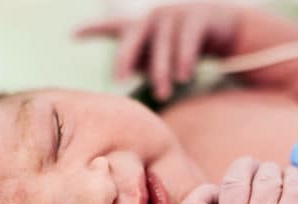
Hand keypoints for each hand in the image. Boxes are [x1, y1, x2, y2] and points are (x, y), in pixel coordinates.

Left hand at [74, 3, 238, 99]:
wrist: (225, 27)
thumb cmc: (184, 46)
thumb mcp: (160, 56)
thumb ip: (141, 64)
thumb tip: (124, 80)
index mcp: (142, 26)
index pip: (113, 26)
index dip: (92, 30)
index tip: (71, 35)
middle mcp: (154, 16)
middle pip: (133, 35)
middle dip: (125, 58)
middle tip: (119, 81)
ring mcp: (176, 13)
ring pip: (163, 45)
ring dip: (163, 72)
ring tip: (163, 94)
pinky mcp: (198, 17)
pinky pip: (187, 40)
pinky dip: (185, 59)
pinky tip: (184, 77)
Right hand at [179, 157, 297, 203]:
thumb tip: (222, 183)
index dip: (203, 192)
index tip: (218, 197)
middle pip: (235, 176)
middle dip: (245, 169)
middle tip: (254, 176)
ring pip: (266, 173)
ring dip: (272, 173)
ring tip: (276, 185)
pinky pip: (292, 179)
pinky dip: (292, 176)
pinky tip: (291, 186)